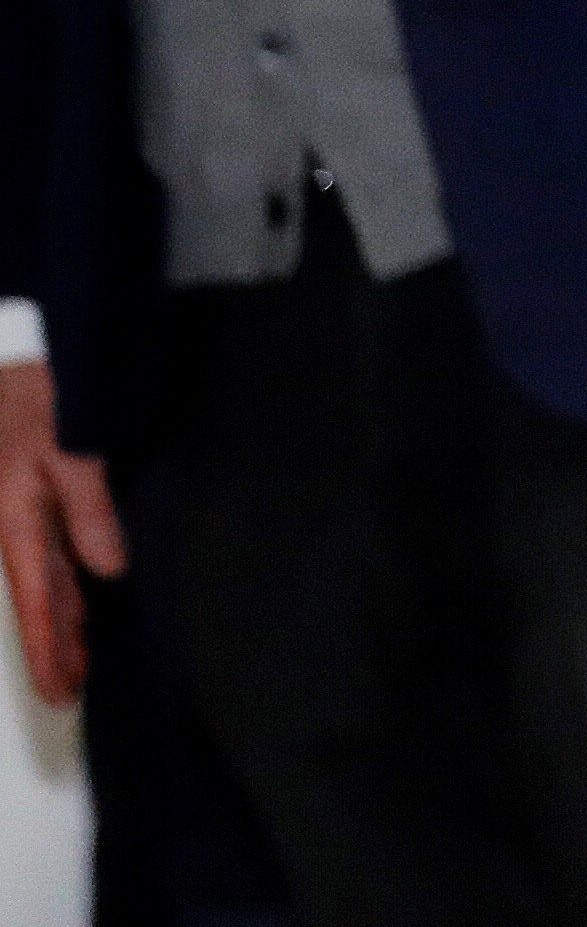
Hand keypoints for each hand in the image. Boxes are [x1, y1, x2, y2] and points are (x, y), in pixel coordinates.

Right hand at [0, 358, 123, 707]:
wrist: (9, 357)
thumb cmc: (37, 397)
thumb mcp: (66, 445)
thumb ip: (87, 505)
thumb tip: (109, 569)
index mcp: (17, 521)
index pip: (38, 599)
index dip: (50, 647)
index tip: (58, 690)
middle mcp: (16, 524)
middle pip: (40, 597)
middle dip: (53, 646)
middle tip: (66, 696)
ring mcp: (22, 511)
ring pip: (45, 578)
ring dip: (60, 620)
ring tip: (75, 664)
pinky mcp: (31, 496)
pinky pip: (47, 552)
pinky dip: (61, 584)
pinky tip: (78, 598)